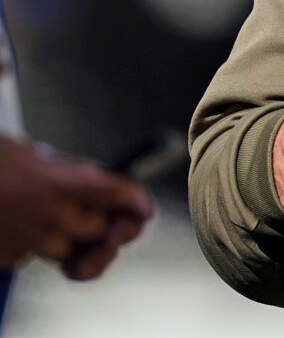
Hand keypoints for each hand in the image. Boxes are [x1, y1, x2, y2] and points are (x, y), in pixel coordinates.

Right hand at [0, 137, 152, 274]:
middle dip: (97, 223)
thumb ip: (61, 169)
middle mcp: (52, 216)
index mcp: (63, 183)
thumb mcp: (28, 153)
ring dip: (62, 236)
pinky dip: (27, 244)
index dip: (136, 202)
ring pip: (65, 249)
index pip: (120, 195)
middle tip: (93, 215)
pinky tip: (13, 223)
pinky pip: (29, 257)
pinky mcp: (7, 259)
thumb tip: (84, 177)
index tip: (141, 208)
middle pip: (98, 231)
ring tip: (41, 213)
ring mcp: (28, 241)